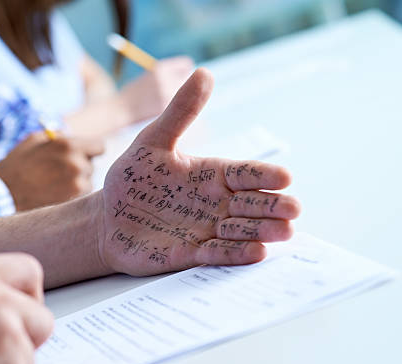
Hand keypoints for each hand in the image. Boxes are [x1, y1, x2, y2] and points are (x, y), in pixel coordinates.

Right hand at [0, 135, 104, 209]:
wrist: (4, 193)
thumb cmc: (18, 164)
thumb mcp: (35, 140)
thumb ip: (59, 137)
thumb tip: (75, 137)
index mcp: (69, 145)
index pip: (100, 146)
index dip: (92, 150)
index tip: (86, 154)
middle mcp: (77, 164)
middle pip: (91, 165)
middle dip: (80, 166)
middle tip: (60, 171)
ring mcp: (77, 184)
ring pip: (88, 181)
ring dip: (77, 182)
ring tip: (55, 183)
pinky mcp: (74, 201)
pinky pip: (82, 195)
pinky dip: (73, 195)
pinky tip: (55, 193)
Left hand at [99, 68, 300, 275]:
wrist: (106, 219)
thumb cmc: (131, 178)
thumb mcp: (153, 140)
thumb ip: (180, 111)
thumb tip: (205, 71)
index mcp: (210, 174)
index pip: (244, 173)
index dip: (263, 176)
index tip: (285, 177)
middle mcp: (214, 203)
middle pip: (251, 204)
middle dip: (272, 206)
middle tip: (294, 209)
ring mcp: (205, 229)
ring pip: (241, 229)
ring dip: (262, 231)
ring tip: (284, 232)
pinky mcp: (192, 254)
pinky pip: (218, 253)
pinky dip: (237, 253)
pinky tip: (257, 252)